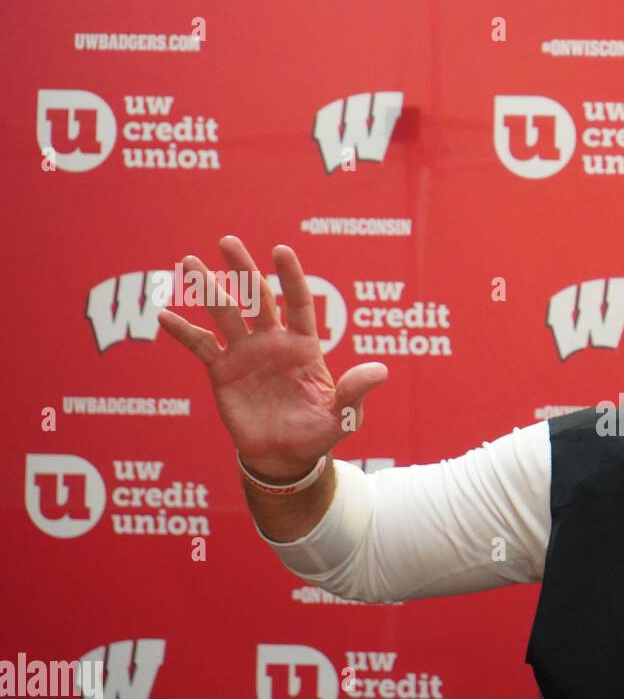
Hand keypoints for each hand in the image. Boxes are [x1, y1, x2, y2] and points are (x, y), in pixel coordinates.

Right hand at [157, 236, 386, 480]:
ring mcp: (245, 353)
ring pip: (226, 314)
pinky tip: (165, 314)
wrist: (285, 457)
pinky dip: (184, 331)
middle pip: (258, 298)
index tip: (280, 250)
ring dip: (208, 289)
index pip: (299, 303)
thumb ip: (354, 391)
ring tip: (189, 263)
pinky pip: (201, 346)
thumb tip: (381, 371)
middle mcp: (273, 342)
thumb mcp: (343, 415)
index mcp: (304, 346)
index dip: (291, 277)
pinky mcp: (222, 371)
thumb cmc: (318, 433)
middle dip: (243, 270)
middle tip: (228, 241)